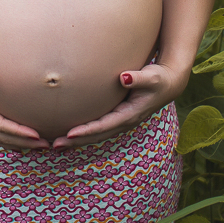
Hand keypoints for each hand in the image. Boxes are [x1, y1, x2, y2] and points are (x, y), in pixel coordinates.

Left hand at [50, 60, 189, 149]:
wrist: (168, 84)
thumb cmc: (159, 78)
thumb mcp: (152, 77)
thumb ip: (139, 78)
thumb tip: (124, 78)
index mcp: (130, 115)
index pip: (105, 125)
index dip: (87, 130)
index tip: (70, 134)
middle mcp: (124, 121)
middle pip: (97, 135)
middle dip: (76, 141)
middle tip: (54, 145)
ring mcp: (120, 121)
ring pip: (96, 134)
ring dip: (77, 140)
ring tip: (55, 144)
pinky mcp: (117, 117)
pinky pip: (98, 128)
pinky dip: (83, 133)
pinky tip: (69, 134)